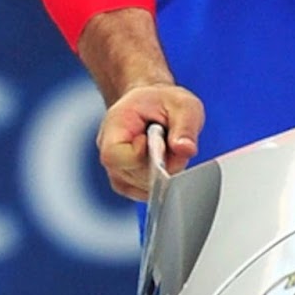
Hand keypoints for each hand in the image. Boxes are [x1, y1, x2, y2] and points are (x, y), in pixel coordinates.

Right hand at [95, 82, 203, 200]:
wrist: (152, 106)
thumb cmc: (162, 102)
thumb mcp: (182, 104)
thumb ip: (185, 126)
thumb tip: (186, 149)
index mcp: (113, 128)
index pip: (115, 156)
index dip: (141, 154)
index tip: (158, 138)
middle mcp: (109, 155)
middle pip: (135, 175)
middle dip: (163, 162)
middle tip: (172, 139)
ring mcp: (117, 173)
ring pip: (145, 187)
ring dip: (165, 170)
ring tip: (166, 146)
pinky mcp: (129, 185)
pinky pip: (149, 192)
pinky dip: (163, 179)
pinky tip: (164, 159)